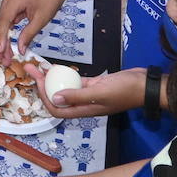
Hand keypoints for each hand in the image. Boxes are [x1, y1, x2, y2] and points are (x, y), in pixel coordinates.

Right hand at [0, 0, 71, 62]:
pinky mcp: (12, 3)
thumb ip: (28, 34)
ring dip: (5, 38)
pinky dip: (9, 31)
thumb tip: (20, 49)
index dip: (1, 38)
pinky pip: (8, 19)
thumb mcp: (41, 19)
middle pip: (1, 23)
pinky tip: (9, 44)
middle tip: (1, 58)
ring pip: (4, 23)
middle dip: (2, 42)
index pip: (3, 21)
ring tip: (6, 54)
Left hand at [25, 63, 148, 117]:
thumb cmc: (125, 91)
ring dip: (51, 78)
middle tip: (31, 68)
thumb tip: (55, 98)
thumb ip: (78, 96)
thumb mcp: (100, 93)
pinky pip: (75, 80)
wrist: (145, 84)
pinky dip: (65, 74)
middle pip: (57, 97)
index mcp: (85, 110)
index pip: (57, 109)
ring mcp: (89, 94)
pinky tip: (57, 66)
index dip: (44, 97)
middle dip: (42, 85)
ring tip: (39, 66)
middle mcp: (84, 104)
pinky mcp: (94, 84)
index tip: (37, 81)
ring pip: (64, 87)